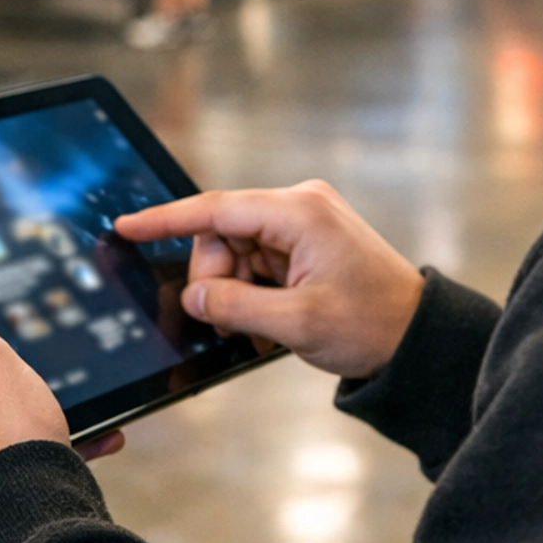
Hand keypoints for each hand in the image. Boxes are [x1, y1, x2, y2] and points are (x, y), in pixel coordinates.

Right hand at [119, 180, 423, 379]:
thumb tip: (194, 297)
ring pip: (234, 251)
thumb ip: (237, 307)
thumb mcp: (298, 324)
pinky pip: (255, 260)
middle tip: (238, 322)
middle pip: (221, 234)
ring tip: (266, 324)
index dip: (167, 220)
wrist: (416, 336)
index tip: (127, 228)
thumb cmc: (372, 325)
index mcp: (300, 212)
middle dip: (218, 279)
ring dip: (237, 290)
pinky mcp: (304, 240)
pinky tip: (273, 317)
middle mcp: (300, 205)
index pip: (216, 210)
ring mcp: (303, 221)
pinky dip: (253, 290)